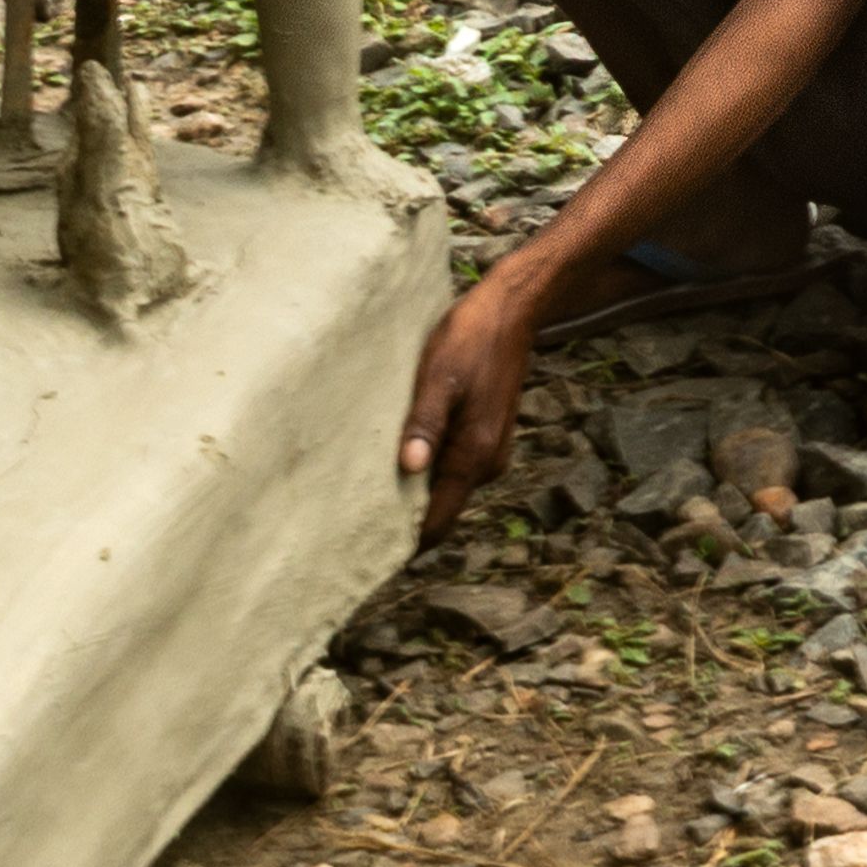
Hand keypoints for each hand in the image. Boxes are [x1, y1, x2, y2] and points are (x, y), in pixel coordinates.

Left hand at [395, 262, 549, 533]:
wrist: (511, 311)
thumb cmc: (471, 339)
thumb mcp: (439, 378)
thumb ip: (424, 424)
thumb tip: (409, 470)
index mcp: (474, 454)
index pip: (439, 520)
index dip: (408, 542)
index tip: (368, 555)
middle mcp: (487, 462)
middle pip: (442, 509)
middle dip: (406, 516)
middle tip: (355, 518)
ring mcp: (489, 450)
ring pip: (447, 487)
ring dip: (417, 489)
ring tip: (371, 484)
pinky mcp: (486, 435)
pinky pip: (453, 467)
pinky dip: (429, 467)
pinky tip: (403, 451)